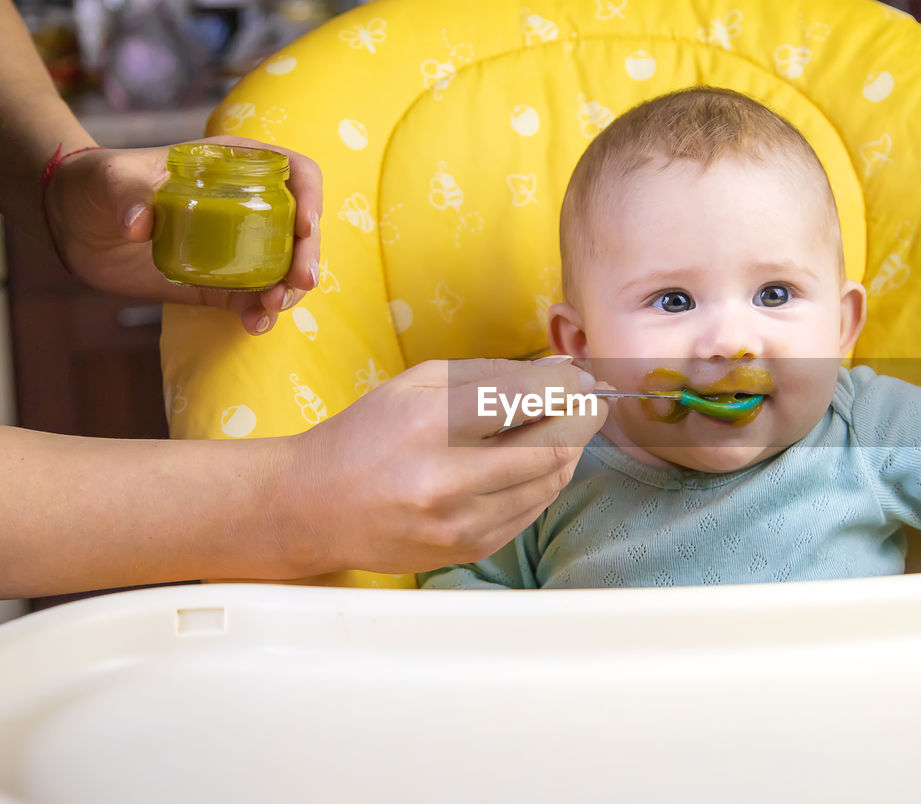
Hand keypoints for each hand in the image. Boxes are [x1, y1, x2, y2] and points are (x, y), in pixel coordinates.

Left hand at [42, 135, 321, 334]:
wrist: (75, 225)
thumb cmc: (98, 185)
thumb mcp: (112, 179)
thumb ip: (126, 191)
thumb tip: (139, 222)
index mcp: (236, 167)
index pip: (295, 173)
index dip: (310, 197)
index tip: (304, 228)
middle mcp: (248, 206)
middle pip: (301, 228)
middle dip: (308, 256)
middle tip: (299, 281)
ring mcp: (238, 247)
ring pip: (285, 268)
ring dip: (290, 290)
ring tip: (271, 307)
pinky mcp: (221, 282)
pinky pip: (253, 299)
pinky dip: (261, 314)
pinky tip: (255, 325)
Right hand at [284, 357, 612, 573]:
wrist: (314, 507)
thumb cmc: (366, 436)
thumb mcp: (415, 385)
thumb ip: (488, 375)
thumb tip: (554, 375)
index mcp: (430, 425)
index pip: (525, 400)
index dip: (567, 387)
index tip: (581, 378)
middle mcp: (448, 480)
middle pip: (551, 446)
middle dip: (583, 419)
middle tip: (592, 402)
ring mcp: (461, 523)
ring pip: (550, 483)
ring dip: (569, 451)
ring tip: (567, 428)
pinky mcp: (469, 549)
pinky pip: (531, 511)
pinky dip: (545, 483)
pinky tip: (538, 464)